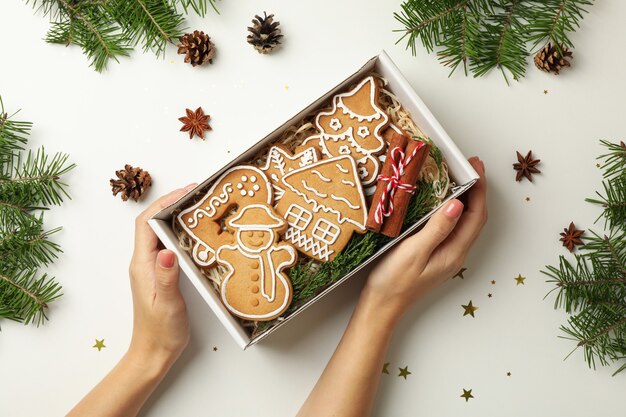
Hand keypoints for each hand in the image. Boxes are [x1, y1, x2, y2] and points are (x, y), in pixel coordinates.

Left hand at [127, 184, 195, 369]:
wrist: (154, 352)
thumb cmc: (160, 331)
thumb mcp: (167, 304)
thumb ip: (166, 277)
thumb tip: (167, 251)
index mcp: (142, 264)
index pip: (147, 223)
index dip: (164, 202)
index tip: (186, 192)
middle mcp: (144, 261)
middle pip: (153, 221)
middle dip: (172, 202)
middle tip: (198, 193)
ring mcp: (152, 267)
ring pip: (161, 231)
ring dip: (177, 215)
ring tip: (200, 206)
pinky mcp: (162, 273)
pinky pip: (169, 244)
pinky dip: (181, 232)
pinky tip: (197, 233)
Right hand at [363, 157, 486, 319]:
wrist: (382, 306)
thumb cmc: (394, 281)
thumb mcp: (414, 251)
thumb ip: (437, 228)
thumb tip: (458, 204)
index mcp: (453, 252)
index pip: (475, 216)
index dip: (479, 189)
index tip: (475, 166)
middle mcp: (455, 253)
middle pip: (474, 218)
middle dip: (477, 190)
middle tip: (470, 165)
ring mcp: (446, 255)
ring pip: (464, 222)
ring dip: (466, 198)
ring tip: (460, 177)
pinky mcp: (435, 254)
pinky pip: (452, 227)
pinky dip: (453, 209)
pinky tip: (443, 201)